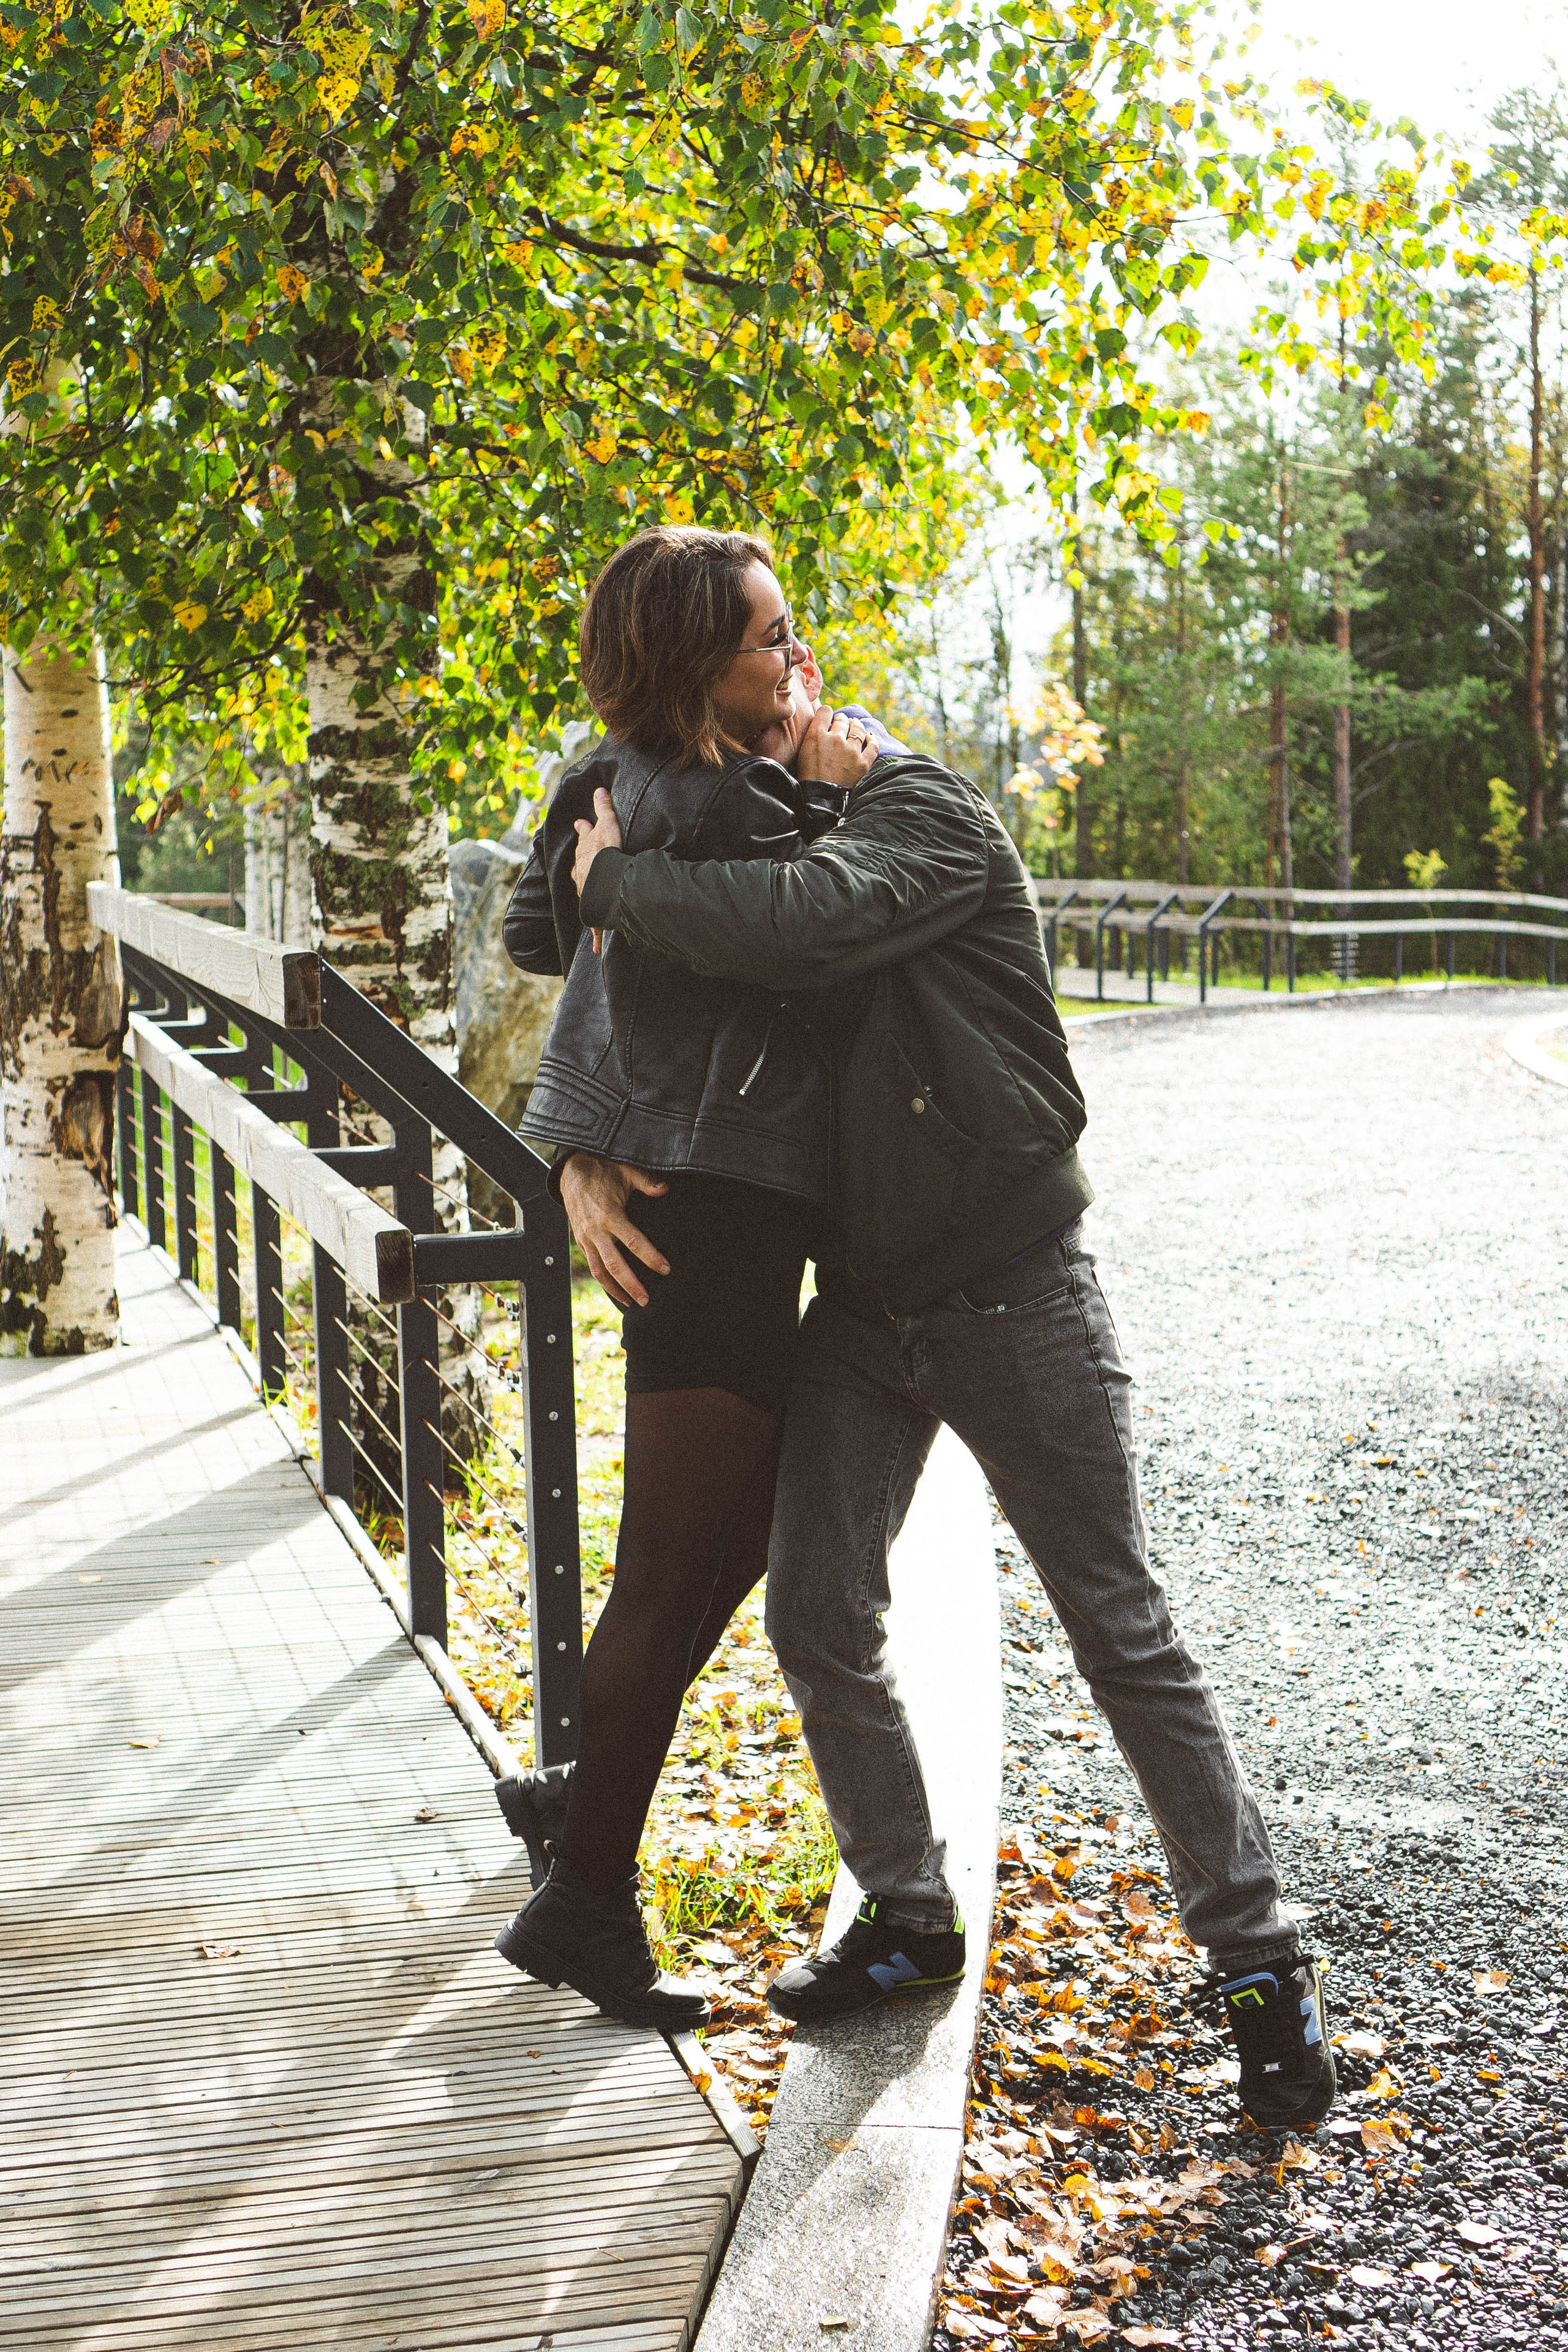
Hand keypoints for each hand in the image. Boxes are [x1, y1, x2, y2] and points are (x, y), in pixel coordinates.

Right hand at [559, 1151, 669, 1308]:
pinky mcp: (581, 1241)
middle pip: (615, 1265)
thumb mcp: (626, 1171)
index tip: (666, 1269)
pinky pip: (593, 1265)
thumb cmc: (603, 1171)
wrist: (571, 1172)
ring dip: (616, 1289)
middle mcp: (596, 1231)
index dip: (650, 1257)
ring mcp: (586, 1238)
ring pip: (600, 1271)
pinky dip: (604, 1281)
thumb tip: (666, 1188)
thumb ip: (647, 1182)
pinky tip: (616, 1290)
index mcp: (610, 1215)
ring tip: (632, 1303)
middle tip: (647, 1300)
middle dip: (631, 1285)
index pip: (634, 1242)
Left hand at [572, 786, 623, 952]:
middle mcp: (583, 873)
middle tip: (580, 860)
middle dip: (581, 861)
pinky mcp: (596, 914)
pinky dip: (597, 939)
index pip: (585, 838)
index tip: (581, 823)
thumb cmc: (607, 856)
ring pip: (584, 892)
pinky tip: (596, 951)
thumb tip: (599, 788)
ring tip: (587, 893)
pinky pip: (597, 928)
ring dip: (586, 893)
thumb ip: (604, 808)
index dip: (584, 830)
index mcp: (587, 854)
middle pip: (580, 865)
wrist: (603, 883)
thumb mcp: (608, 827)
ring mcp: (587, 893)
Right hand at [797, 704, 878, 788]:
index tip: (828, 716)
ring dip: (856, 725)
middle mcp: (835, 739)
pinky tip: (869, 738)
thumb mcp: (802, 751)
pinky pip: (872, 746)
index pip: (825, 711)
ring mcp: (851, 751)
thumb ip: (812, 735)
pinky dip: (871, 740)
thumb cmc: (808, 777)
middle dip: (841, 720)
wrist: (819, 800)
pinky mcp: (863, 763)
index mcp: (816, 735)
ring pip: (857, 729)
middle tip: (841, 723)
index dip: (827, 713)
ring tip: (854, 725)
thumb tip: (822, 723)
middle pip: (842, 720)